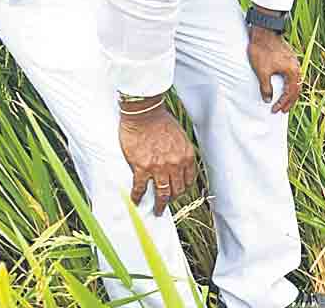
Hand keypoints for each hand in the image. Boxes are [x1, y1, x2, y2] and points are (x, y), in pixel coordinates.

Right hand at [119, 99, 198, 216]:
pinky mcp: (141, 167)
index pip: (188, 180)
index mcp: (186, 156)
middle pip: (177, 190)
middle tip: (167, 204)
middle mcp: (175, 164)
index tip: (179, 193)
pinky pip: (140, 188)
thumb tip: (179, 166)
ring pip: (162, 194)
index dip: (183, 189)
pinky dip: (137, 197)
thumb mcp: (181, 137)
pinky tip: (135, 201)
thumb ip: (181, 153)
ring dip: (160, 205)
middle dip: (173, 199)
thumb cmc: (161, 122)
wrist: (144, 114)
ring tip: (158, 211)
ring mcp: (158, 167)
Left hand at [247, 27, 301, 112]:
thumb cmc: (263, 51)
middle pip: (296, 88)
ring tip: (284, 101)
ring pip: (295, 82)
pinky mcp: (288, 58)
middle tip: (282, 110)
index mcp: (292, 71)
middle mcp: (296, 67)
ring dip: (290, 93)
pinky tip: (283, 85)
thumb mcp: (262, 72)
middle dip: (289, 101)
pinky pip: (292, 75)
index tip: (274, 110)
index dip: (282, 103)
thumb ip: (266, 87)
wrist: (263, 32)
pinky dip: (289, 84)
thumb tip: (268, 100)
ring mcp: (293, 62)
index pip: (290, 93)